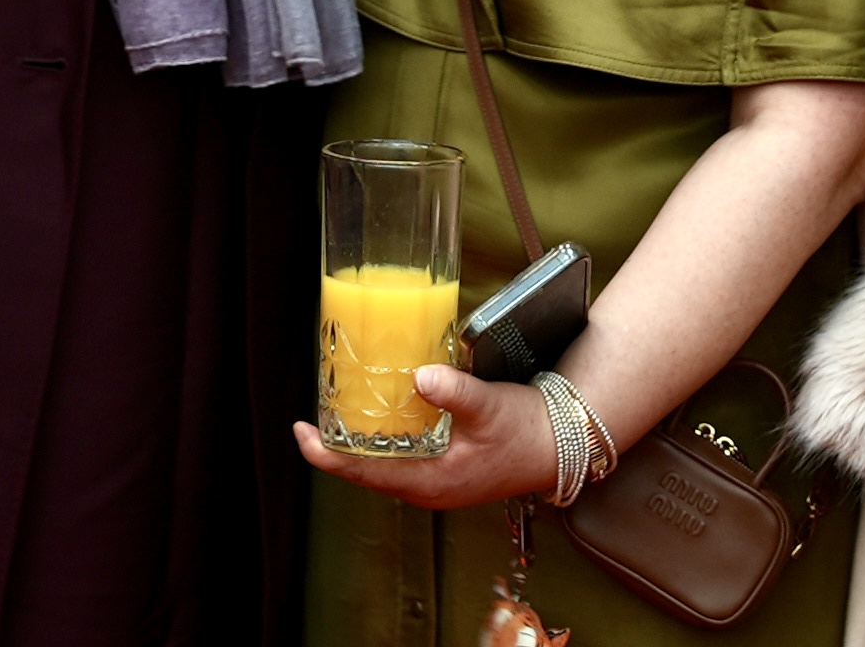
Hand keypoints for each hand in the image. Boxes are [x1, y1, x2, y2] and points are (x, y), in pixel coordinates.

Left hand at [292, 365, 560, 511]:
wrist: (562, 443)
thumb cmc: (527, 433)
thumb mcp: (488, 407)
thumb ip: (454, 392)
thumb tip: (421, 376)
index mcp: (429, 482)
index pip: (362, 473)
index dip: (326, 455)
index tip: (302, 433)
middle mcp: (427, 487)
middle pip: (366, 469)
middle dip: (338, 444)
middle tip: (317, 412)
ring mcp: (436, 480)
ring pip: (384, 462)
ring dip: (362, 439)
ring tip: (342, 410)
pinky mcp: (446, 468)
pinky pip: (404, 455)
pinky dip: (387, 436)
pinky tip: (386, 411)